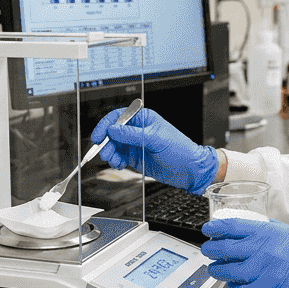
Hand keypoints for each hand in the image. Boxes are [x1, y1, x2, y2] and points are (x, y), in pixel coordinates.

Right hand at [91, 107, 218, 194]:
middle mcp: (138, 130)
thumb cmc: (180, 150)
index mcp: (144, 119)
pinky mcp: (136, 157)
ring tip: (114, 161)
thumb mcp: (155, 139)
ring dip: (110, 153)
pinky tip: (120, 164)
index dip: (105, 125)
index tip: (98, 137)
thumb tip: (112, 129)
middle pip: (113, 133)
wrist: (190, 170)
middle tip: (106, 153)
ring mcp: (136, 144)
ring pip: (114, 146)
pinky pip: (119, 156)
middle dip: (107, 143)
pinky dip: (116, 160)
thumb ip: (132, 135)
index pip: (118, 117)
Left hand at [200, 218, 288, 287]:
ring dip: (217, 270)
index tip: (208, 230)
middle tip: (208, 250)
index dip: (214, 229)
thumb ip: (270, 230)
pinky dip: (233, 287)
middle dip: (210, 249)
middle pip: (222, 248)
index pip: (231, 227)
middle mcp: (261, 251)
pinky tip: (235, 285)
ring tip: (217, 269)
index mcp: (268, 233)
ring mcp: (261, 273)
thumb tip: (253, 226)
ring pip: (225, 271)